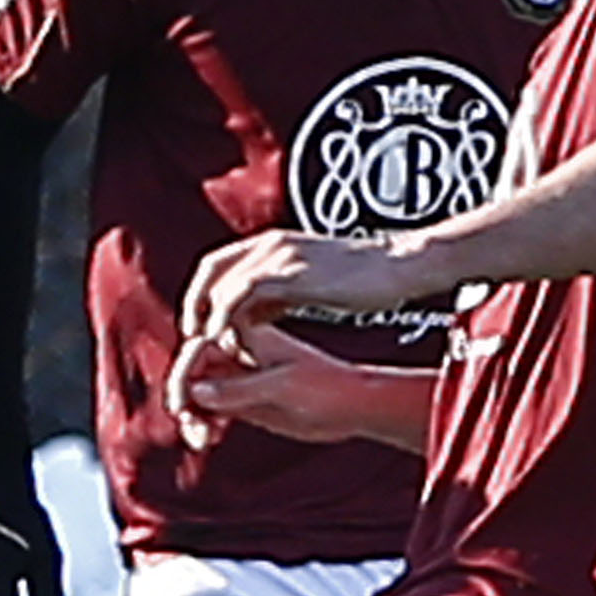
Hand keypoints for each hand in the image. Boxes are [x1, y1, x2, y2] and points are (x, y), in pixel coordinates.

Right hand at [171, 319, 413, 448]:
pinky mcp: (245, 403)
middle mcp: (239, 354)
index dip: (185, 372)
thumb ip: (240, 389)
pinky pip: (211, 411)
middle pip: (191, 369)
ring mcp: (240, 379)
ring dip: (190, 414)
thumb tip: (197, 390)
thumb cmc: (327, 388)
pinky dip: (202, 424)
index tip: (185, 401)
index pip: (200, 346)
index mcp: (248, 336)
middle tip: (187, 421)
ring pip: (197, 393)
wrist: (355, 406)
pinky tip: (206, 441)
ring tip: (199, 439)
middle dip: (182, 395)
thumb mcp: (284, 387)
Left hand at [185, 225, 419, 355]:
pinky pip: (241, 298)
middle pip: (210, 272)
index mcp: (272, 243)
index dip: (202, 295)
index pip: (217, 264)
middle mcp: (268, 244)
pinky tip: (243, 345)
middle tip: (199, 341)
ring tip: (225, 351)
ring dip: (215, 322)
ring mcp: (277, 256)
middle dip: (198, 308)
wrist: (397, 266)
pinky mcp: (289, 274)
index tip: (202, 326)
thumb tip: (254, 316)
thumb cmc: (363, 279)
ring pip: (222, 288)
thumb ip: (277, 294)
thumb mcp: (309, 283)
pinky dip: (233, 322)